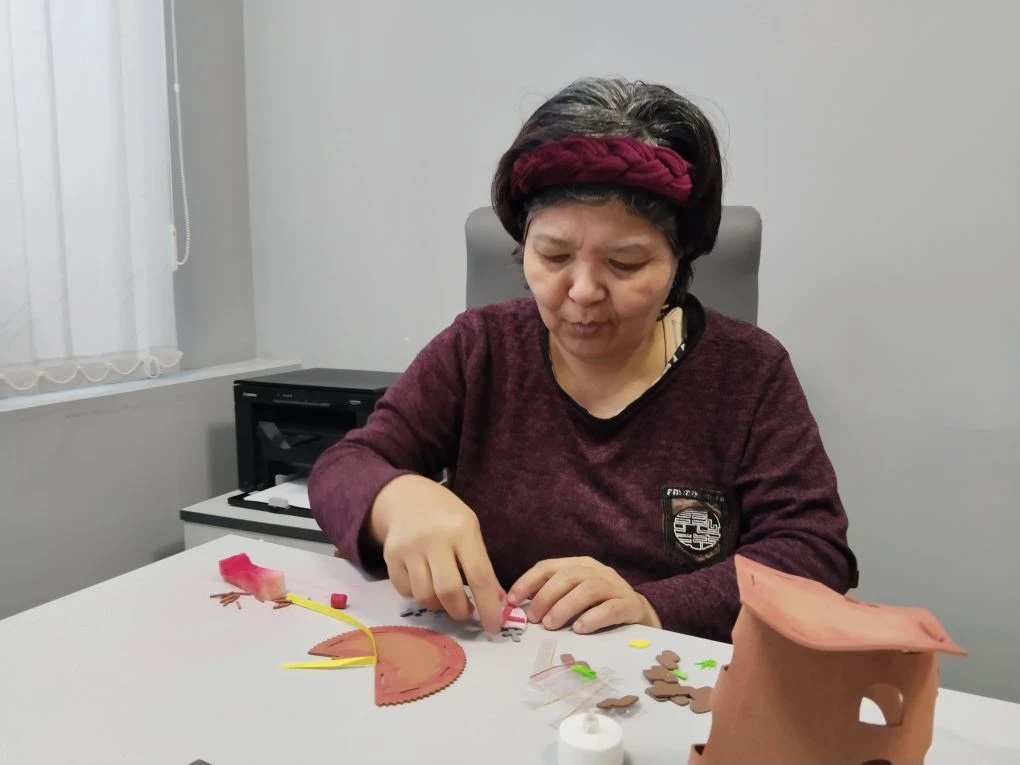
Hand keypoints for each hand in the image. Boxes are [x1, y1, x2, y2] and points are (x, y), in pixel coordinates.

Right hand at [370, 475, 503, 633]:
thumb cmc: (446, 516)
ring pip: (425, 596)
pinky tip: (425, 582)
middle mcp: (434, 539)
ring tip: (446, 596)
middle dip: (460, 611)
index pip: (479, 576)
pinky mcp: (390, 557)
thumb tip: (495, 602)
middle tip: (466, 611)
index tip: (494, 626)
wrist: (405, 497)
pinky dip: (418, 595)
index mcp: (462, 530)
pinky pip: (406, 592)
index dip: (488, 606)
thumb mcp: (470, 530)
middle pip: (448, 591)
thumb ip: (481, 565)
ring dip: (439, 605)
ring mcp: (409, 549)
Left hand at [507, 557, 660, 633]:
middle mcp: (596, 571)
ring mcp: (615, 586)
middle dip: (545, 596)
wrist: (638, 614)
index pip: (548, 566)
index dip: (528, 581)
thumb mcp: (572, 596)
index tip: (511, 599)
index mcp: (578, 565)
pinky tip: (580, 629)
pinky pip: (611, 608)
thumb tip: (517, 608)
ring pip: (588, 589)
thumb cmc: (597, 606)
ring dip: (565, 607)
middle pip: (568, 576)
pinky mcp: (630, 605)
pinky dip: (593, 618)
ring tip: (551, 625)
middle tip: (534, 618)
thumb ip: (549, 597)